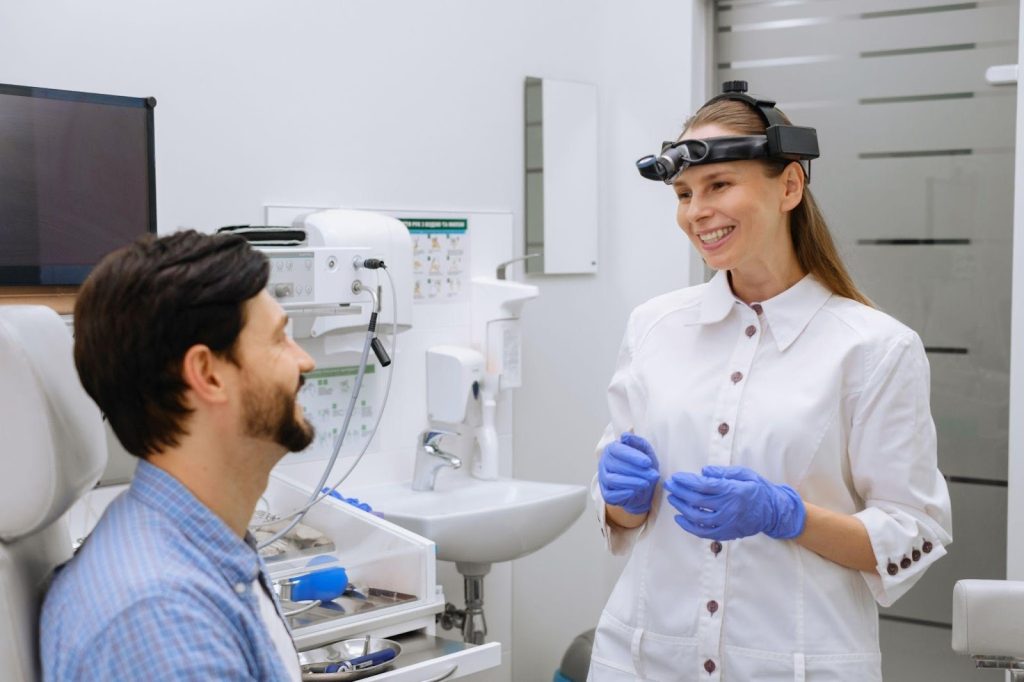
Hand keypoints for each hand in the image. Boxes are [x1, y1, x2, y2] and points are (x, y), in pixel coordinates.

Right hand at [598, 433, 660, 514]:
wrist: (642, 487)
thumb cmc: (642, 466)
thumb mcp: (645, 451)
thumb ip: (637, 441)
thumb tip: (628, 432)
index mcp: (612, 449)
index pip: (618, 450)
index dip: (633, 456)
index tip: (648, 462)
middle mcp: (604, 463)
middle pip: (616, 466)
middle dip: (636, 471)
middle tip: (652, 475)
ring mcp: (603, 479)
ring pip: (613, 480)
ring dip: (631, 482)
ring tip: (646, 483)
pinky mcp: (606, 494)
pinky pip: (610, 495)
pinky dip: (622, 493)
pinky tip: (633, 491)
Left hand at [663, 465, 804, 540]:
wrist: (775, 512)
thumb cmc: (758, 489)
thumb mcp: (745, 474)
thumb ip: (723, 472)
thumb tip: (702, 471)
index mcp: (733, 490)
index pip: (703, 485)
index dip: (686, 481)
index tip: (675, 477)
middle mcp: (729, 508)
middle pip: (697, 501)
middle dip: (679, 492)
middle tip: (669, 486)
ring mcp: (728, 522)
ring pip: (698, 517)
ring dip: (681, 508)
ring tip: (673, 500)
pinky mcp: (727, 533)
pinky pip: (704, 532)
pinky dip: (689, 527)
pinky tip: (680, 518)